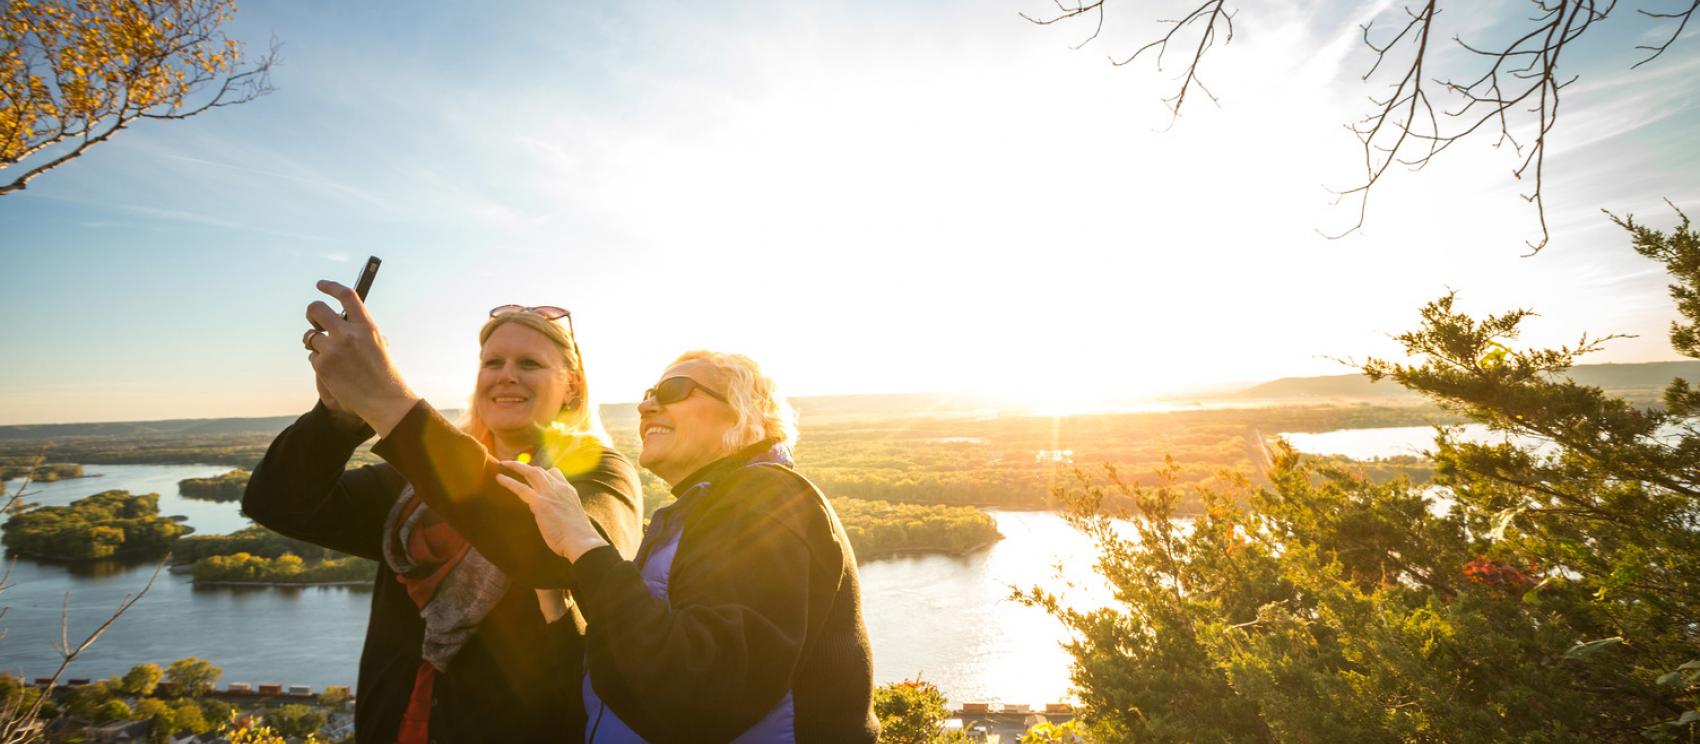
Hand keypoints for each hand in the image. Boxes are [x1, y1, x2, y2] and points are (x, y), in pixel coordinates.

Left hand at [303, 280, 419, 435]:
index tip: (321, 285)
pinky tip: (335, 372)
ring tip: (330, 354)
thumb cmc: (383, 373)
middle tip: (314, 319)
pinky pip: (313, 356)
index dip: (331, 287)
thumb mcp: (378, 344)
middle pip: (317, 309)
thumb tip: (339, 319)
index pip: (346, 296)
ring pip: (311, 336)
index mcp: (366, 326)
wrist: (384, 401)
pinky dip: (320, 362)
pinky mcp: (323, 365)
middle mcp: (348, 334)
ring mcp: (333, 349)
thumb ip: (360, 329)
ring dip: (316, 342)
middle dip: (312, 312)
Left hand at [496, 460, 609, 561]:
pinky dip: (508, 482)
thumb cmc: (578, 536)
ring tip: (503, 464)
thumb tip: (555, 518)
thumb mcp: (573, 517)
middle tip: (513, 464)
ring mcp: (549, 493)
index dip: (543, 472)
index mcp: (568, 491)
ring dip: (515, 466)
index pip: (555, 473)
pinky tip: (499, 478)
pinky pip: (520, 488)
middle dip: (526, 466)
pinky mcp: (540, 502)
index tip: (533, 473)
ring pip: (530, 472)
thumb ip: (563, 512)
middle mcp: (560, 488)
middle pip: (541, 470)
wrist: (581, 540)